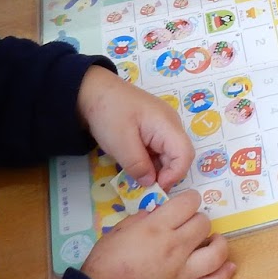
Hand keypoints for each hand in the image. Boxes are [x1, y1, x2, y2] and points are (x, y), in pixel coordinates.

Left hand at [78, 66, 193, 188]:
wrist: (92, 90)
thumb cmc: (109, 113)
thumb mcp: (121, 144)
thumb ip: (138, 166)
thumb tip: (151, 184)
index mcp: (167, 125)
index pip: (185, 155)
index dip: (174, 175)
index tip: (154, 187)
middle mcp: (171, 125)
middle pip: (179, 155)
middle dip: (165, 174)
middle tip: (144, 188)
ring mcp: (162, 126)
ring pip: (168, 154)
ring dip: (156, 169)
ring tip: (137, 178)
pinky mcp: (153, 129)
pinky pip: (159, 149)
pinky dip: (150, 161)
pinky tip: (136, 166)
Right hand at [81, 189, 233, 278]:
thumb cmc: (104, 264)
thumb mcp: (117, 230)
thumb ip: (141, 219)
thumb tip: (159, 213)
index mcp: (157, 229)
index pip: (188, 203)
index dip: (189, 200)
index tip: (185, 204)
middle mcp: (175, 247)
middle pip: (203, 224)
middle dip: (198, 220)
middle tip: (189, 225)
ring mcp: (182, 272)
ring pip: (216, 253)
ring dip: (218, 243)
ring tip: (213, 241)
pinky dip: (224, 275)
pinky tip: (230, 266)